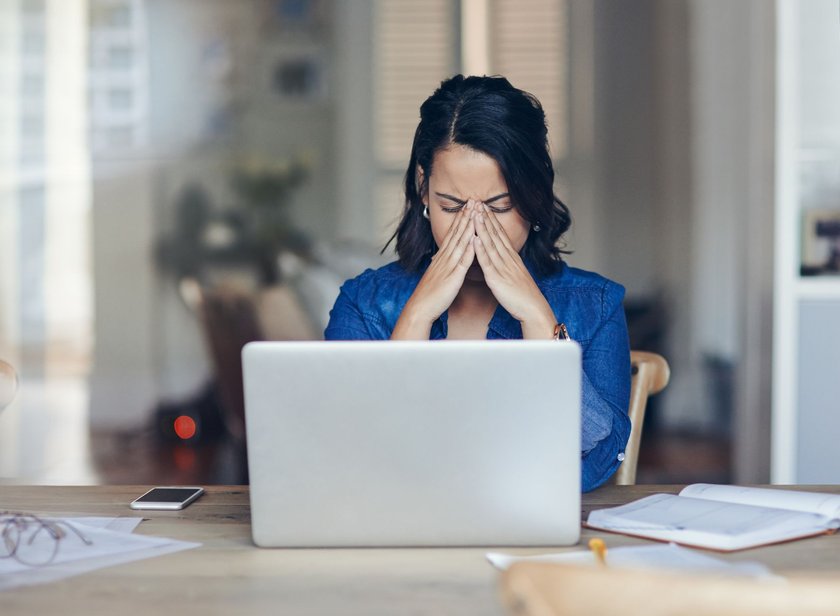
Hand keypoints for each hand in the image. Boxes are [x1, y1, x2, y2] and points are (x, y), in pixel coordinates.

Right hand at [392, 200, 476, 338]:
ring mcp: (448, 266)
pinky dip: (469, 250)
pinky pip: (462, 262)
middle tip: (474, 200)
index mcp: (442, 257)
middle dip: (466, 216)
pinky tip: (475, 239)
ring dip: (468, 227)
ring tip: (476, 212)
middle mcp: (445, 258)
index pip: (453, 234)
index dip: (461, 219)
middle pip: (457, 233)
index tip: (468, 206)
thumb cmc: (430, 294)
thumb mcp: (437, 274)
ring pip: (460, 243)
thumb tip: (447, 256)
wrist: (421, 308)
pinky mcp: (453, 277)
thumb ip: (443, 263)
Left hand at [473, 203, 555, 338]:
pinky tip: (475, 239)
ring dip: (482, 228)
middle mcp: (508, 259)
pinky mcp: (497, 279)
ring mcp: (503, 268)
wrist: (533, 309)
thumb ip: (508, 265)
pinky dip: (481, 249)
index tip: (484, 207)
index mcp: (512, 258)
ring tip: (475, 214)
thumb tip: (503, 258)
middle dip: (486, 218)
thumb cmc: (524, 296)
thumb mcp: (516, 275)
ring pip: (491, 244)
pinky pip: (488, 262)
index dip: (491, 220)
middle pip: (495, 234)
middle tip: (477, 202)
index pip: (500, 234)